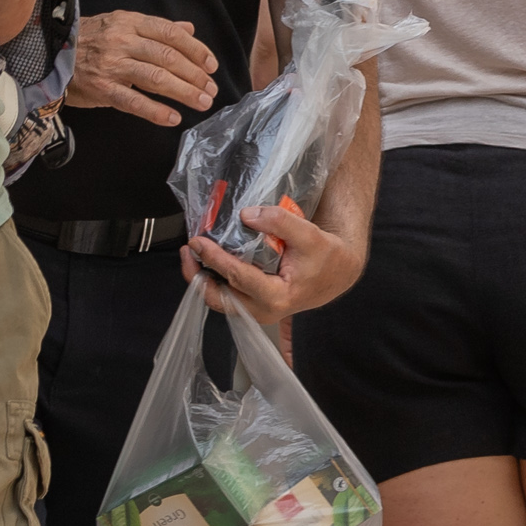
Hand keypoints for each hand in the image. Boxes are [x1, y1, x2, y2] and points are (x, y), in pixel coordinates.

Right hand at [69, 10, 220, 124]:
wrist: (49, 54)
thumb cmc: (89, 40)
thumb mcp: (121, 24)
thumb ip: (156, 28)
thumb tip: (188, 30)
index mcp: (130, 22)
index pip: (170, 33)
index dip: (195, 50)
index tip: (211, 65)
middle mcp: (122, 41)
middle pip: (167, 57)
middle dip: (195, 75)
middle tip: (211, 89)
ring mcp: (111, 65)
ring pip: (155, 78)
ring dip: (183, 92)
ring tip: (202, 102)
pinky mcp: (101, 89)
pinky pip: (133, 101)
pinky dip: (156, 111)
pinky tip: (173, 118)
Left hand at [183, 197, 364, 322]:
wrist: (337, 273)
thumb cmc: (326, 257)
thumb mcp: (309, 234)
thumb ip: (279, 222)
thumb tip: (246, 215)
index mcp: (277, 297)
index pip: (237, 277)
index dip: (214, 258)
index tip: (197, 241)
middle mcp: (264, 310)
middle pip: (219, 298)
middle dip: (197, 276)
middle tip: (188, 250)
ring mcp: (257, 311)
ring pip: (220, 300)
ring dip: (202, 279)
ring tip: (193, 254)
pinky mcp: (254, 305)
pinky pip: (227, 296)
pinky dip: (214, 280)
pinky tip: (209, 261)